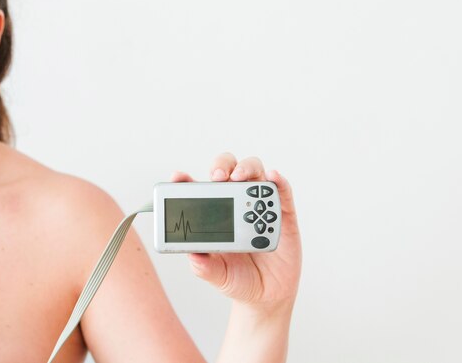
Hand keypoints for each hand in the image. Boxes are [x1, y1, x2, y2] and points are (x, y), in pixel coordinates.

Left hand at [171, 153, 301, 309]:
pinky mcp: (283, 214)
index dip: (187, 180)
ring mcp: (260, 206)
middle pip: (229, 170)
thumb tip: (194, 255)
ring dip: (247, 168)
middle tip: (216, 178)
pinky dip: (278, 181)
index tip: (178, 177)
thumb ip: (204, 266)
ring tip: (239, 177)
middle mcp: (237, 204)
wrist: (266, 295)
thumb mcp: (216, 275)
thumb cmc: (237, 279)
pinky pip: (282, 191)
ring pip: (255, 172)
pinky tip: (273, 177)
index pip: (200, 190)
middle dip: (221, 166)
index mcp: (215, 214)